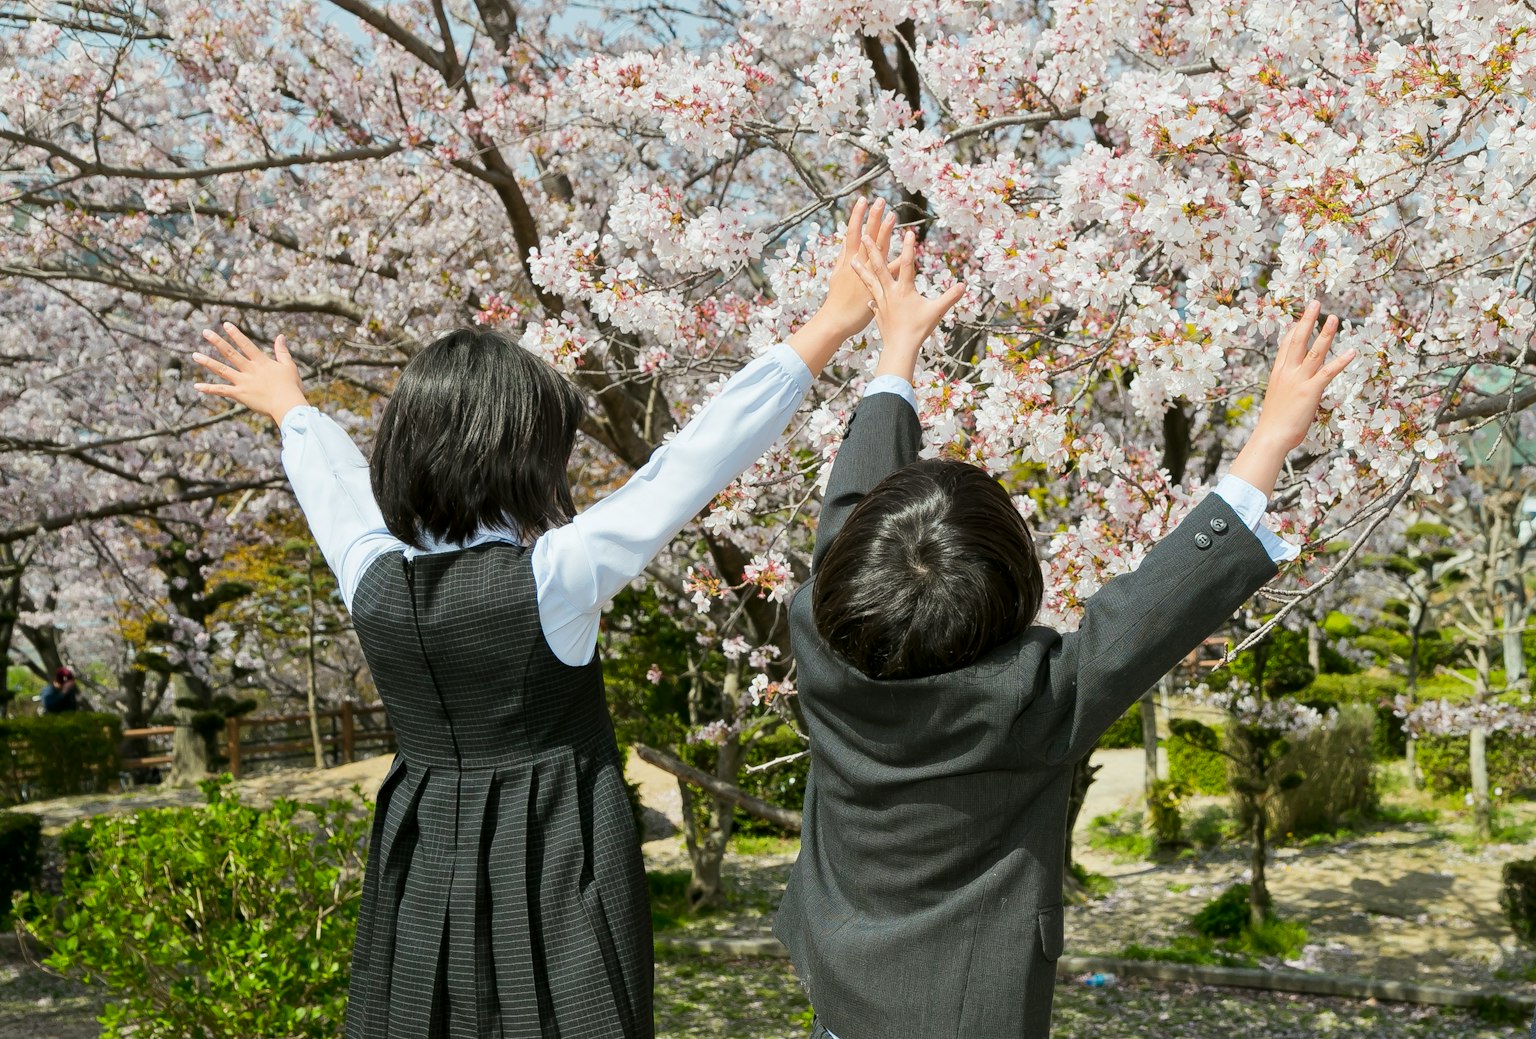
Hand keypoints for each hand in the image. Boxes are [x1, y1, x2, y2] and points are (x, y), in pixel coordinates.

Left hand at [192, 322, 308, 424]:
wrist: (288, 405)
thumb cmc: (291, 387)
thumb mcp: (289, 366)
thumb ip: (282, 351)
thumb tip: (280, 336)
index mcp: (262, 362)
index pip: (246, 344)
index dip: (236, 334)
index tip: (225, 324)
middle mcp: (250, 370)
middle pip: (230, 353)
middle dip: (217, 342)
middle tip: (205, 332)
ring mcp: (243, 382)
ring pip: (222, 370)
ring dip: (208, 362)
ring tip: (194, 355)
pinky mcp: (240, 394)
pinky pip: (222, 391)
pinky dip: (209, 389)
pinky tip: (197, 386)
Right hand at [786, 198, 897, 374]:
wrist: (836, 320)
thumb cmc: (836, 300)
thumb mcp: (837, 275)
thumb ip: (844, 258)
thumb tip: (848, 245)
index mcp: (847, 259)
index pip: (852, 232)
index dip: (857, 216)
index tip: (863, 200)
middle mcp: (857, 263)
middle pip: (865, 236)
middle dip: (872, 217)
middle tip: (880, 200)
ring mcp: (866, 274)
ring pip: (877, 249)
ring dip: (884, 232)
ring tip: (892, 215)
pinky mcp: (875, 286)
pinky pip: (890, 272)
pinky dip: (898, 260)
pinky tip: (908, 250)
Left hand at [850, 228, 966, 380]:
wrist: (899, 347)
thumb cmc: (919, 329)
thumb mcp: (937, 311)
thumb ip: (950, 297)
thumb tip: (963, 286)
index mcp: (904, 289)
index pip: (907, 264)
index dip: (909, 247)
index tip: (909, 232)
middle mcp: (890, 292)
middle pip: (880, 267)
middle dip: (873, 250)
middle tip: (865, 236)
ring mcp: (881, 302)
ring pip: (869, 281)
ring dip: (861, 269)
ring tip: (851, 259)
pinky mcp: (877, 312)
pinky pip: (871, 300)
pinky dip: (868, 295)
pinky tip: (867, 295)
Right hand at [1228, 301, 1356, 496]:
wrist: (1270, 437)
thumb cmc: (1273, 425)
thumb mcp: (1278, 400)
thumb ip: (1287, 390)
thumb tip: (1293, 390)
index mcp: (1278, 374)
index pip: (1286, 346)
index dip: (1294, 330)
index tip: (1300, 318)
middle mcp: (1287, 372)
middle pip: (1297, 340)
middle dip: (1306, 320)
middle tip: (1314, 303)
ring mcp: (1299, 380)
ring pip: (1314, 351)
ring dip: (1325, 333)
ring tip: (1334, 317)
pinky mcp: (1311, 390)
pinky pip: (1328, 372)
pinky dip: (1341, 360)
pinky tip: (1352, 351)